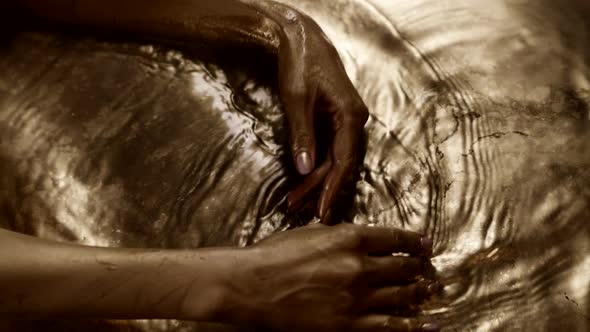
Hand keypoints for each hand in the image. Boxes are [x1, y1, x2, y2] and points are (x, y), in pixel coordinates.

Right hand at [223, 224, 439, 331]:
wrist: (252, 286)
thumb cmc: (273, 256)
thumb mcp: (310, 233)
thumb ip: (339, 236)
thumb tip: (360, 242)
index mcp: (350, 237)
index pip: (394, 238)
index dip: (414, 241)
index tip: (425, 244)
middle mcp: (359, 266)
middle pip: (402, 267)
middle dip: (419, 268)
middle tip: (428, 270)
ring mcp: (356, 298)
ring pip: (401, 295)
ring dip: (419, 293)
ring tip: (430, 291)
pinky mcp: (348, 325)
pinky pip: (390, 325)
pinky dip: (412, 325)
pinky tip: (427, 324)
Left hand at [274, 10, 369, 223]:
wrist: (301, 39)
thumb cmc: (300, 65)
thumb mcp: (298, 101)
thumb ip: (303, 135)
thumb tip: (304, 169)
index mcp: (351, 116)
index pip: (344, 161)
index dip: (333, 188)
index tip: (323, 211)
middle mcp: (355, 121)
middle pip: (340, 163)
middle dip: (320, 188)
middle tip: (300, 211)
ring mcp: (346, 120)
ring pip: (334, 158)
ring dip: (316, 179)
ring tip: (296, 201)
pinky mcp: (336, 119)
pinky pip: (329, 149)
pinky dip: (315, 164)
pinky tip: (303, 180)